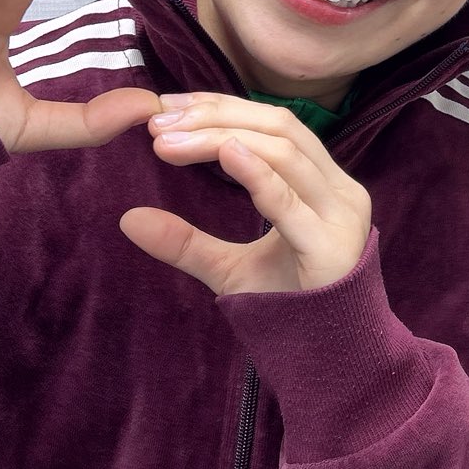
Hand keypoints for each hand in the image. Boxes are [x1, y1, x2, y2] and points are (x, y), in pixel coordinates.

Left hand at [120, 94, 372, 294]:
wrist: (329, 363)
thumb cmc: (288, 312)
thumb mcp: (229, 269)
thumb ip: (186, 242)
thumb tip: (127, 219)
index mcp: (323, 185)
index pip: (274, 125)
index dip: (221, 107)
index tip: (167, 106)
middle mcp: (339, 191)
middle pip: (279, 127)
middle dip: (215, 116)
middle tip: (158, 121)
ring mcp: (340, 216)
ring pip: (283, 151)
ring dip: (221, 138)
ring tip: (169, 143)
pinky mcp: (331, 246)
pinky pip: (292, 200)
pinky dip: (256, 172)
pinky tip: (223, 152)